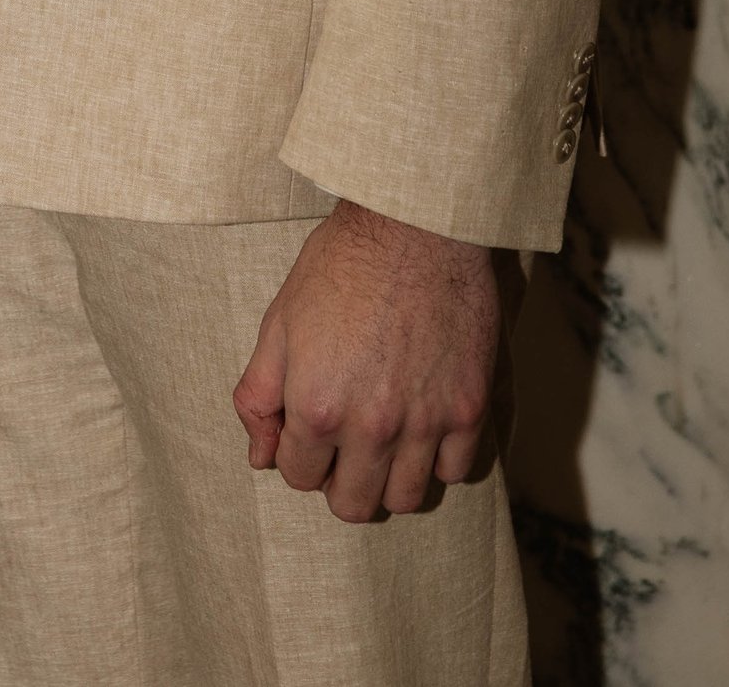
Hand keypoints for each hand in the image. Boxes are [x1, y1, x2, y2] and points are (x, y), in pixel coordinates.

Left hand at [233, 198, 497, 519]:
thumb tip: (259, 457)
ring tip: (386, 440)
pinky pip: (455, 472)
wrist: (414, 224)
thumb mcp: (280, 320)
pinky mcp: (469, 409)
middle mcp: (371, 427)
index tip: (310, 429)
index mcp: (317, 407)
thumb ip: (260, 395)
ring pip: (405, 499)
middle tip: (346, 444)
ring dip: (389, 478)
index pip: (299, 477)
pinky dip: (439, 458)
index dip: (299, 454)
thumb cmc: (340, 265)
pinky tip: (425, 422)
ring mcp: (425, 422)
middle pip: (353, 505)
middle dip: (340, 480)